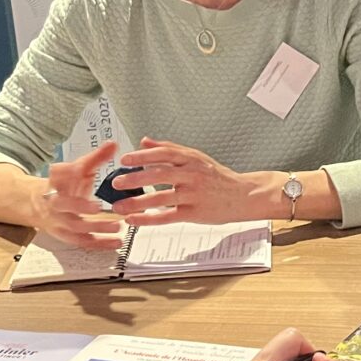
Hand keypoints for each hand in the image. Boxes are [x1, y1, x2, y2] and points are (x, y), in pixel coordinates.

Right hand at [32, 142, 128, 248]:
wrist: (38, 204)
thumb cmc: (64, 185)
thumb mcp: (78, 168)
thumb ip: (96, 158)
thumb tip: (112, 144)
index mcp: (56, 181)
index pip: (58, 174)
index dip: (68, 172)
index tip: (81, 169)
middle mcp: (54, 201)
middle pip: (63, 205)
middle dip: (79, 206)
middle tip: (98, 207)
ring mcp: (59, 220)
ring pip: (75, 227)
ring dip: (96, 228)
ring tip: (117, 226)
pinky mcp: (66, 235)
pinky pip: (82, 241)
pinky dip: (99, 243)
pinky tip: (116, 242)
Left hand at [109, 138, 276, 225]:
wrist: (243, 195)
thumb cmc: (218, 177)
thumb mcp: (196, 157)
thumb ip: (170, 149)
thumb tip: (144, 141)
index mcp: (191, 159)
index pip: (164, 153)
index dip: (143, 156)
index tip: (125, 159)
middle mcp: (192, 175)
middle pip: (159, 174)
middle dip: (135, 179)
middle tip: (117, 183)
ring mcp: (193, 195)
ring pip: (160, 197)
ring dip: (137, 202)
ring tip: (119, 205)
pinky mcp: (194, 213)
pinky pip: (167, 216)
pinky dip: (149, 219)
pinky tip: (135, 220)